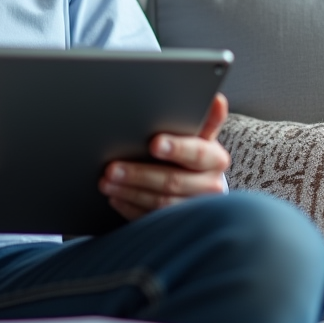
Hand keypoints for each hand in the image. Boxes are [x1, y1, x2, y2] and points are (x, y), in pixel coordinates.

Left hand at [99, 93, 229, 220]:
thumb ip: (206, 118)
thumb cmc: (193, 151)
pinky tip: (115, 197)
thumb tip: (217, 99)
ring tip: (106, 182)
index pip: (198, 153)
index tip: (154, 143)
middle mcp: (210, 185)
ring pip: (161, 203)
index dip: (177, 148)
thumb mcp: (200, 134)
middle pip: (173, 181)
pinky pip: (153, 218)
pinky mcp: (179, 223)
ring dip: (130, 192)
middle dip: (139, 174)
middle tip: (112, 168)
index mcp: (215, 159)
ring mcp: (194, 207)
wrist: (200, 183)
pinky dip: (131, 208)